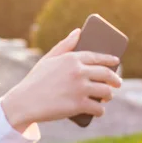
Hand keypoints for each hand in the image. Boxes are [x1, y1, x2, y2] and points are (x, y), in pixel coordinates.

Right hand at [2, 28, 121, 126]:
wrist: (24, 102)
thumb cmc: (35, 81)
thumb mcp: (48, 59)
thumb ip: (64, 45)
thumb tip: (78, 31)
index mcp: (71, 58)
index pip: (97, 57)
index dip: (109, 60)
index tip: (116, 62)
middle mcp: (78, 71)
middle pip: (106, 74)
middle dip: (115, 79)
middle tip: (117, 83)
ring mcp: (80, 88)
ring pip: (105, 91)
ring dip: (109, 96)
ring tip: (108, 98)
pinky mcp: (79, 105)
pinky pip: (98, 108)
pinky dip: (100, 111)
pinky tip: (99, 111)